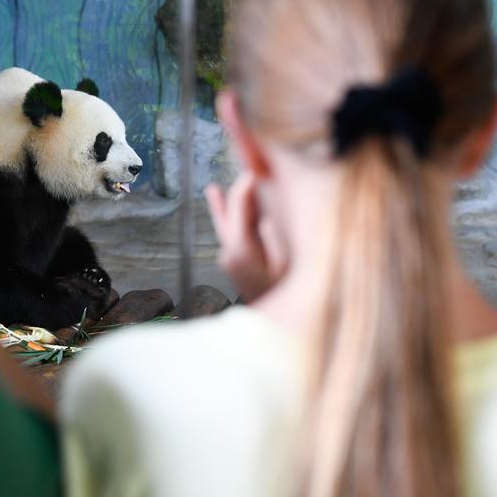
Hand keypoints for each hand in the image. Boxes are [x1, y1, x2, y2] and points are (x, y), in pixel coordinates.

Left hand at [205, 173, 285, 301]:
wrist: (268, 325)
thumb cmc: (283, 294)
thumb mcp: (285, 268)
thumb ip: (274, 243)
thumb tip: (264, 220)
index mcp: (242, 249)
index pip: (240, 207)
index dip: (246, 186)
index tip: (254, 170)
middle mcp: (229, 252)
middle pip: (228, 213)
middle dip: (235, 192)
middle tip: (243, 171)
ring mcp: (228, 258)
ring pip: (224, 224)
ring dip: (224, 205)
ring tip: (211, 190)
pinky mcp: (230, 263)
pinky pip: (228, 234)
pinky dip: (229, 219)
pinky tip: (220, 209)